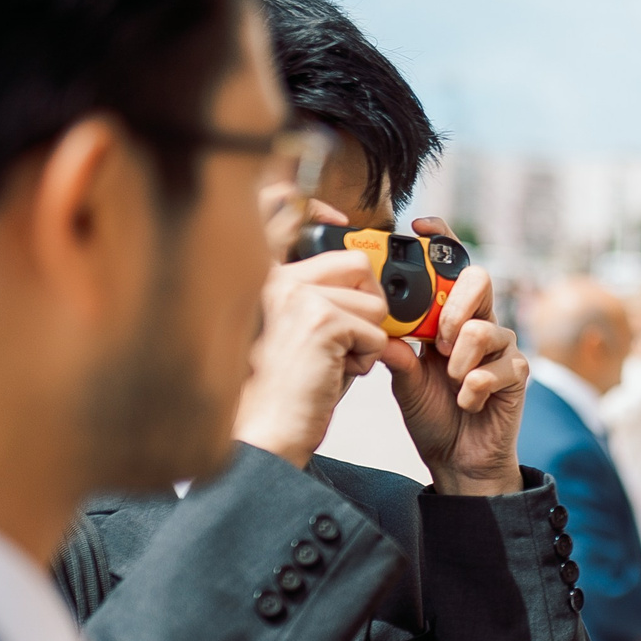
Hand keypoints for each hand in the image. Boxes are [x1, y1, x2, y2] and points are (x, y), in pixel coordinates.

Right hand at [232, 209, 389, 467]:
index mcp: (266, 276)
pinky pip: (375, 334)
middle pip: (357, 263)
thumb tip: (374, 284)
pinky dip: (367, 360)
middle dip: (370, 302)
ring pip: (373, 304)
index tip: (336, 214)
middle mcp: (277, 278)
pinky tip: (336, 374)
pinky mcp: (322, 321)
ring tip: (337, 362)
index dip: (317, 211)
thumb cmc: (286, 389)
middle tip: (355, 334)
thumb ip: (328, 300)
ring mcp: (298, 296)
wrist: (266, 429)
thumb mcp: (303, 332)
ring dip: (368, 339)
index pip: (287, 214)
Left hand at [387, 217, 526, 496]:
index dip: (442, 240)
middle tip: (439, 340)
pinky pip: (497, 367)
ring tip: (453, 381)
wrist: (458, 460)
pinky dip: (473, 388)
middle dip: (455, 305)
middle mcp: (480, 324)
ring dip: (460, 359)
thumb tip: (379, 325)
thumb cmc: (434, 415)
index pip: (452, 267)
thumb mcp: (404, 378)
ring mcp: (503, 348)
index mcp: (452, 317)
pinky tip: (468, 402)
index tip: (420, 227)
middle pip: (480, 279)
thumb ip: (396, 348)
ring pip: (485, 327)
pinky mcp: (518, 374)